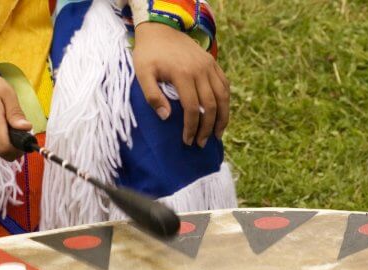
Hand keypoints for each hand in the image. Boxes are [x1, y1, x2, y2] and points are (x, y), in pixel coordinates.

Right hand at [0, 61, 31, 159]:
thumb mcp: (6, 93)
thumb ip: (15, 112)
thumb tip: (26, 128)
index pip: (5, 149)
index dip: (18, 149)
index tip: (24, 139)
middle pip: (3, 152)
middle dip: (13, 144)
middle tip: (14, 127)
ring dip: (3, 142)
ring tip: (2, 123)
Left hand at [133, 22, 229, 146]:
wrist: (160, 28)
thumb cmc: (148, 53)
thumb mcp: (142, 73)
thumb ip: (152, 95)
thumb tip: (166, 117)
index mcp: (182, 74)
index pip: (192, 108)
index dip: (192, 128)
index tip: (188, 141)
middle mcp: (200, 70)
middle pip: (210, 105)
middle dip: (207, 128)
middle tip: (201, 143)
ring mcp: (209, 65)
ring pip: (222, 96)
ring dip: (222, 118)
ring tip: (217, 134)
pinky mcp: (212, 62)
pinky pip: (224, 84)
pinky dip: (225, 101)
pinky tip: (221, 114)